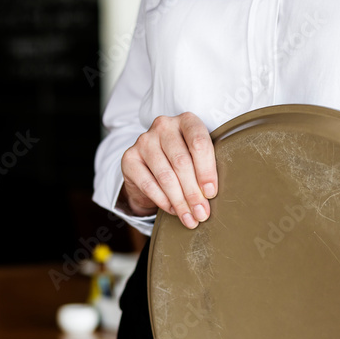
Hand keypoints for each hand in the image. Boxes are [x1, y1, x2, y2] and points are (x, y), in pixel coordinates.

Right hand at [119, 112, 217, 228]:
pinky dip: (163, 201)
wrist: (150, 167)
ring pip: (166, 176)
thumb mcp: (197, 158)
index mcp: (187, 121)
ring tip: (190, 217)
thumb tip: (210, 195)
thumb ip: (206, 169)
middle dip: (193, 192)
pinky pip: (148, 184)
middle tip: (201, 213)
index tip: (211, 193)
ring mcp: (144, 141)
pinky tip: (173, 210)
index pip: (199, 143)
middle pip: (181, 162)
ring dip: (179, 201)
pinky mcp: (129, 158)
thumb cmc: (181, 162)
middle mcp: (164, 126)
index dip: (206, 171)